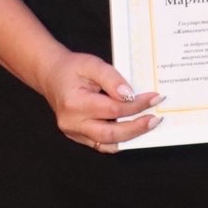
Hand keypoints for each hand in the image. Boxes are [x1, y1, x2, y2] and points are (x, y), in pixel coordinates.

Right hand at [36, 48, 162, 154]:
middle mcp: (72, 123)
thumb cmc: (72, 68)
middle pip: (111, 133)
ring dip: (130, 136)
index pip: (113, 109)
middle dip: (137, 128)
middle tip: (155, 119)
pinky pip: (101, 143)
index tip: (155, 98)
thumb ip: (112, 79)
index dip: (136, 105)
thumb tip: (130, 95)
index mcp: (75, 104)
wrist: (51, 76)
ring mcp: (73, 132)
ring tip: (148, 125)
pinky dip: (119, 139)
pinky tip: (133, 131)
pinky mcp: (77, 136)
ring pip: (107, 142)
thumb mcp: (93, 64)